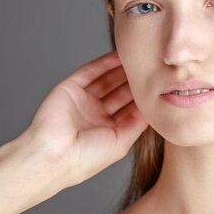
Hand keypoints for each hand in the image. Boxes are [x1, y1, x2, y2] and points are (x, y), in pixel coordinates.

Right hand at [22, 50, 147, 185]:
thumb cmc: (85, 158)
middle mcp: (95, 115)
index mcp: (106, 131)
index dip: (143, 98)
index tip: (160, 86)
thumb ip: (137, 123)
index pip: (129, 109)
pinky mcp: (70, 88)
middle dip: (134, 81)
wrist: (53, 155)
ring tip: (139, 57)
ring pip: (106, 80)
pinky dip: (104, 63)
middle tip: (151, 68)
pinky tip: (119, 55)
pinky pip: (90, 72)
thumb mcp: (121, 142)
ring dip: (122, 70)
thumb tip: (152, 108)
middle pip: (119, 93)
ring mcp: (82, 101)